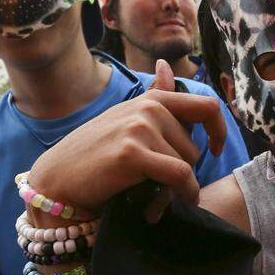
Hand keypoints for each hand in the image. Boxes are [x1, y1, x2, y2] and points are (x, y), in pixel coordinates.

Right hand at [29, 60, 225, 215]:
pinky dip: (180, 195)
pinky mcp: (133, 153)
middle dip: (182, 174)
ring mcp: (140, 128)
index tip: (216, 150)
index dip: (219, 130)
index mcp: (151, 100)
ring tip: (148, 200)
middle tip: (156, 190)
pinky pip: (179, 176)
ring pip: (187, 165)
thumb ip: (153, 97)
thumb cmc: (92, 154)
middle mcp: (148, 108)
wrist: (55, 181)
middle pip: (194, 148)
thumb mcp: (125, 119)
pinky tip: (159, 210)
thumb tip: (164, 65)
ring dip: (174, 191)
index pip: (206, 106)